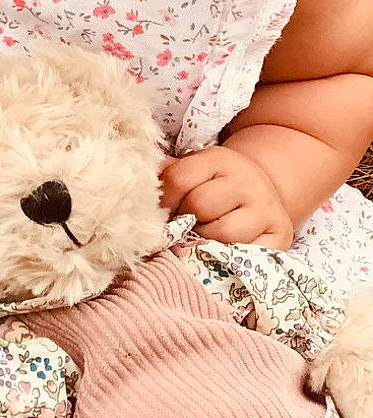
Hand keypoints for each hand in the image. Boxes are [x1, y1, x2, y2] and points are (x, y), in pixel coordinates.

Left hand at [160, 144, 293, 247]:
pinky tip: (218, 253)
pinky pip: (243, 253)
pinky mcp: (279, 237)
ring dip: (203, 241)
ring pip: (220, 232)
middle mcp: (246, 181)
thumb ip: (167, 176)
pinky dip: (225, 257)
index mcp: (219, 160)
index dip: (163, 201)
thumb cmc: (217, 188)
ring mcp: (265, 209)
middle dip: (184, 221)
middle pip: (198, 206)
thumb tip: (140, 184)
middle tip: (183, 227)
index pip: (177, 180)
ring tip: (200, 238)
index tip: (162, 212)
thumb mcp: (194, 172)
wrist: (264, 196)